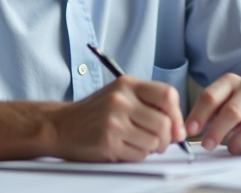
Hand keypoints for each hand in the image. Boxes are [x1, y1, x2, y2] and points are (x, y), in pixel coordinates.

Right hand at [50, 76, 185, 161]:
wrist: (61, 126)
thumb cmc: (96, 112)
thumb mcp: (120, 95)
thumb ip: (148, 103)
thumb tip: (179, 127)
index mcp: (127, 84)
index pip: (167, 95)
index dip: (177, 114)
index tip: (177, 127)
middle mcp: (121, 100)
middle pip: (164, 123)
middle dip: (168, 138)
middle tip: (161, 142)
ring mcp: (114, 122)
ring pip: (154, 142)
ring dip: (151, 148)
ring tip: (139, 143)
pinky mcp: (108, 142)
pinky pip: (139, 155)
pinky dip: (138, 156)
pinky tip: (126, 148)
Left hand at [185, 74, 240, 154]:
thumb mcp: (225, 104)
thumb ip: (208, 114)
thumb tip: (185, 130)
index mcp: (232, 81)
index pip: (211, 96)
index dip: (198, 115)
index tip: (189, 131)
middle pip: (232, 110)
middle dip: (217, 131)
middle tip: (207, 145)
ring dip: (240, 140)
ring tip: (232, 148)